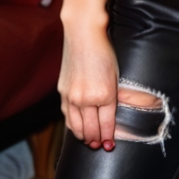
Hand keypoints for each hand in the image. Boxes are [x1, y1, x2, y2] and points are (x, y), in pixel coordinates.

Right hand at [59, 26, 118, 151]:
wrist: (83, 33)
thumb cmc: (104, 51)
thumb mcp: (116, 75)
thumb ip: (114, 97)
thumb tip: (112, 116)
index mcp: (104, 95)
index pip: (106, 125)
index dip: (108, 138)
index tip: (109, 145)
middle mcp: (86, 99)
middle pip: (90, 130)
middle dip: (96, 140)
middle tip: (99, 145)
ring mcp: (72, 96)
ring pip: (76, 127)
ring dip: (83, 136)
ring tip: (89, 140)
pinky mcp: (62, 91)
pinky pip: (67, 115)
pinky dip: (72, 125)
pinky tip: (77, 127)